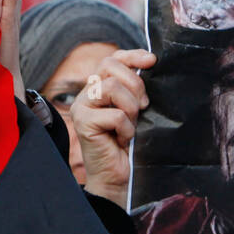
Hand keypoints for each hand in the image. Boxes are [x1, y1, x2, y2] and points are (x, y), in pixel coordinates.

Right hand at [70, 49, 156, 207]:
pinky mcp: (83, 123)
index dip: (132, 56)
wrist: (118, 177)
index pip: (111, 59)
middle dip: (135, 85)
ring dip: (131, 108)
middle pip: (110, 66)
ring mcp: (81, 108)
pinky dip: (127, 129)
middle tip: (143, 107)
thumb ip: (134, 89)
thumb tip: (149, 63)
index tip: (152, 61)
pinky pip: (115, 115)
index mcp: (97, 89)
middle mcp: (85, 95)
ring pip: (112, 88)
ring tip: (130, 125)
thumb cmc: (128, 144)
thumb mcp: (134, 110)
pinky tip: (123, 140)